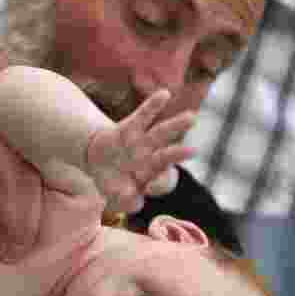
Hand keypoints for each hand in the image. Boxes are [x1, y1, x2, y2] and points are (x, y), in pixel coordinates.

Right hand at [85, 90, 195, 213]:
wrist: (100, 161)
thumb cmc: (114, 181)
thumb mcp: (117, 196)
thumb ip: (127, 202)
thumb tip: (134, 201)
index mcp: (149, 176)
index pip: (158, 180)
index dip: (157, 183)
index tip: (152, 187)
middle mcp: (149, 158)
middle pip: (165, 155)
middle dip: (177, 154)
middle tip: (194, 151)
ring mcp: (140, 142)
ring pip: (159, 133)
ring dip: (174, 126)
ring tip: (192, 117)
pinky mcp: (129, 128)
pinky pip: (142, 115)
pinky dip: (153, 105)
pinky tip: (165, 94)